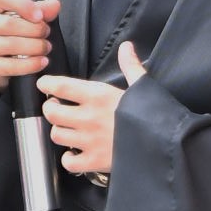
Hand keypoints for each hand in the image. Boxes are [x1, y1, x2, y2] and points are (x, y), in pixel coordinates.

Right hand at [0, 0, 58, 90]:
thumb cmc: (11, 27)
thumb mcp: (25, 13)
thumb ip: (41, 8)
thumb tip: (54, 5)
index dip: (23, 5)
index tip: (40, 16)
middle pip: (8, 24)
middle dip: (34, 29)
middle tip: (46, 32)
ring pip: (11, 45)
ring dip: (35, 47)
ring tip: (45, 47)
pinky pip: (10, 66)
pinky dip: (30, 65)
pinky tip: (42, 62)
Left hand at [38, 40, 144, 176]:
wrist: (166, 145)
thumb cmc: (155, 115)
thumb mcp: (143, 86)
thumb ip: (131, 66)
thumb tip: (126, 47)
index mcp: (98, 96)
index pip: (61, 86)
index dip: (47, 84)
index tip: (44, 84)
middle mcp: (89, 117)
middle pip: (51, 112)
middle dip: (50, 108)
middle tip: (56, 107)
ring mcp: (89, 141)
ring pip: (56, 135)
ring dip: (59, 131)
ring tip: (67, 129)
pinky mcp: (94, 162)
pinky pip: (68, 162)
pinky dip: (68, 159)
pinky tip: (75, 153)